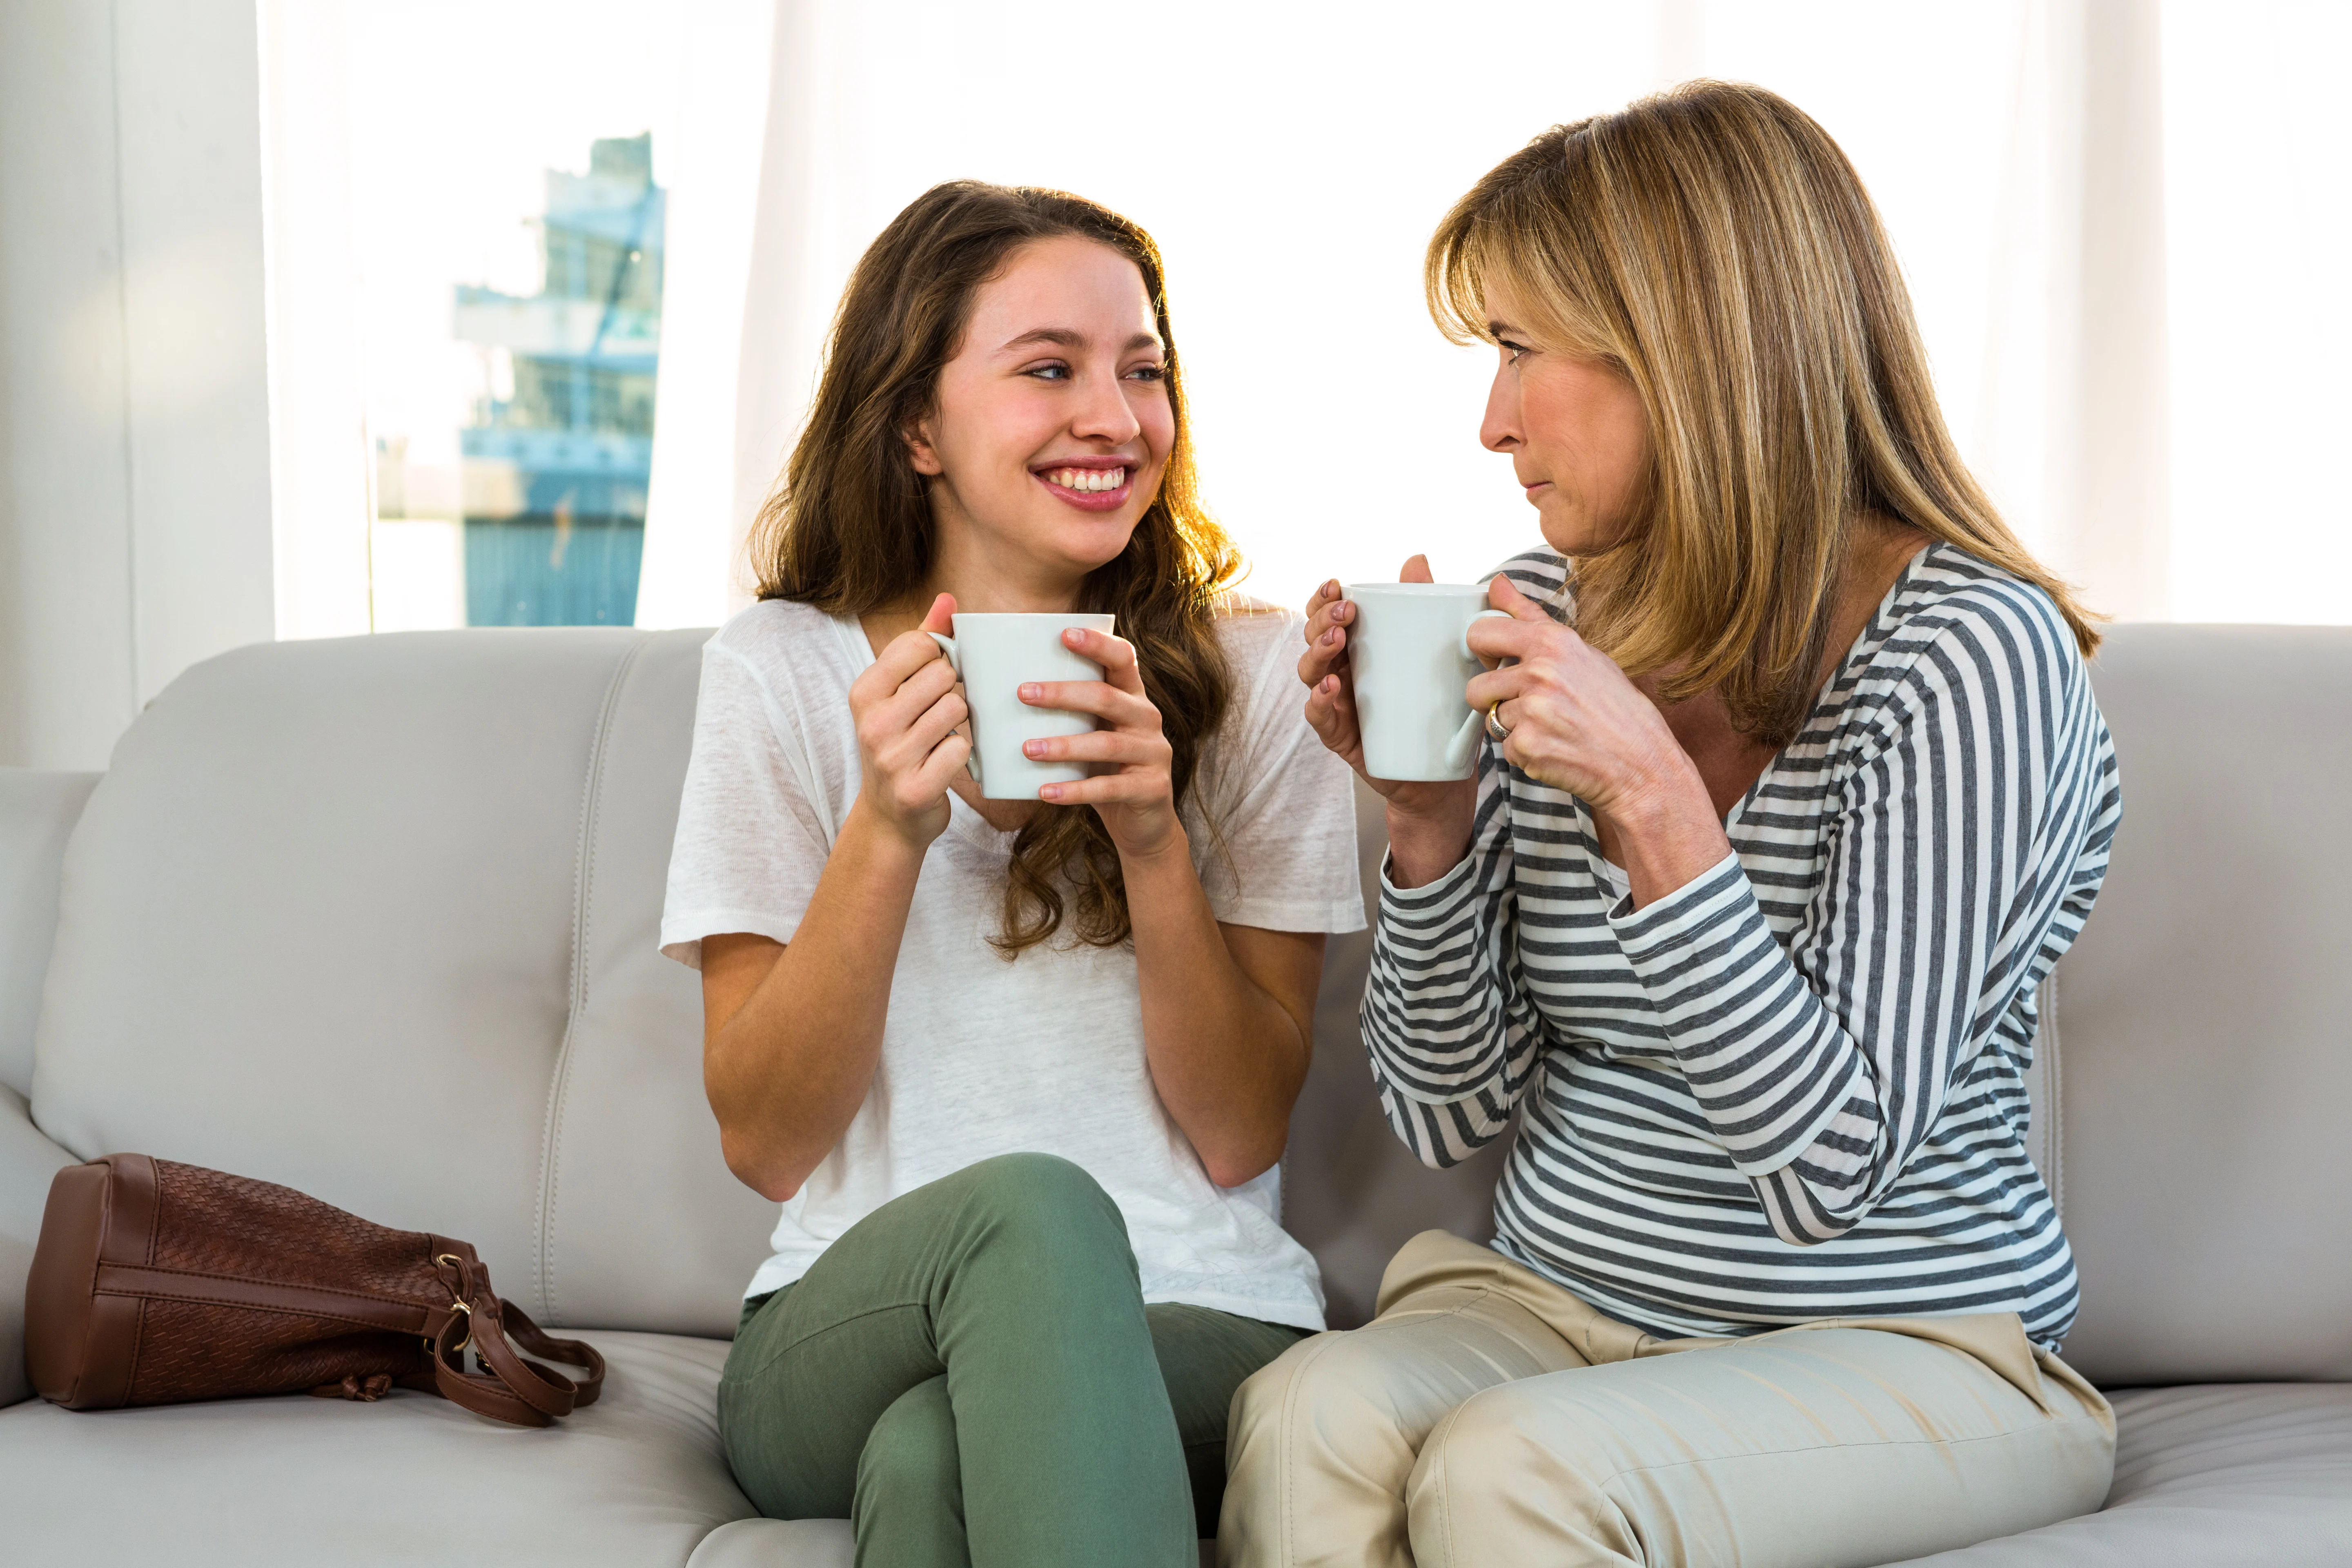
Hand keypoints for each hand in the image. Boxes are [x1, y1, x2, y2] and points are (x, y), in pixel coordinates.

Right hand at [847, 593, 970, 849]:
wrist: (890, 817)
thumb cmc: (900, 742)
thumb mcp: (900, 691)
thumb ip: (923, 642)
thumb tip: (948, 598)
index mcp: (864, 691)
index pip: (921, 645)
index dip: (942, 658)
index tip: (934, 680)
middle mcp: (872, 722)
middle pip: (944, 676)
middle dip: (955, 691)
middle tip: (942, 713)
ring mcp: (891, 758)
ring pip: (956, 710)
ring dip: (962, 723)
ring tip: (944, 736)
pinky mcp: (916, 788)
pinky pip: (962, 750)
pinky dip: (963, 754)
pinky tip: (947, 762)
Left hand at [1018, 627, 1182, 860]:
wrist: (1144, 823)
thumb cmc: (1106, 769)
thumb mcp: (1093, 734)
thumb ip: (1069, 713)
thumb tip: (1006, 692)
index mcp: (1133, 697)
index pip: (1123, 659)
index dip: (1098, 644)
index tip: (1064, 633)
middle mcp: (1148, 719)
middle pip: (1107, 698)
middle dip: (1063, 693)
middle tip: (1022, 693)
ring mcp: (1154, 754)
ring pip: (1106, 744)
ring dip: (1063, 746)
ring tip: (1026, 749)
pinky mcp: (1151, 788)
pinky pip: (1109, 788)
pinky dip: (1075, 790)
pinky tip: (1045, 792)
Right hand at [1298, 554, 1478, 815]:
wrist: (1440, 774)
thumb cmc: (1435, 710)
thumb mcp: (1437, 655)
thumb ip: (1424, 609)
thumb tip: (1416, 559)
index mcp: (1358, 649)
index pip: (1327, 617)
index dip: (1324, 600)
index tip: (1336, 585)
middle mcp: (1341, 673)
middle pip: (1314, 639)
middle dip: (1322, 620)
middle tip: (1345, 613)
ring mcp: (1338, 705)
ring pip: (1310, 672)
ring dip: (1318, 653)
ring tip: (1338, 642)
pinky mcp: (1340, 737)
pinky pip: (1319, 716)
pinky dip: (1319, 700)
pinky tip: (1330, 687)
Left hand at [1464, 574, 1701, 823]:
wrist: (1643, 764)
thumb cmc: (1616, 708)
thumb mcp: (1581, 652)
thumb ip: (1531, 618)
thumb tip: (1496, 583)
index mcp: (1554, 642)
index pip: (1481, 632)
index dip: (1484, 653)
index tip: (1498, 664)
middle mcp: (1541, 672)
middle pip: (1475, 686)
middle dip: (1493, 700)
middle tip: (1530, 707)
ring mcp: (1533, 710)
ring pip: (1492, 719)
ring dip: (1514, 728)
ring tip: (1553, 728)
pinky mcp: (1528, 746)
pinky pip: (1504, 748)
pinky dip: (1525, 753)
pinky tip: (1557, 748)